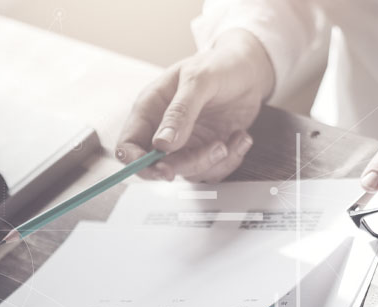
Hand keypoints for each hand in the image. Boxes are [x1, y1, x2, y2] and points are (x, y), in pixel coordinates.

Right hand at [117, 29, 273, 182]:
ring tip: (235, 137)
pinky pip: (212, 171)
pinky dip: (231, 160)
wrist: (249, 68)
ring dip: (215, 162)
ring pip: (189, 172)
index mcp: (150, 108)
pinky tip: (241, 137)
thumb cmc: (219, 64)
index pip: (128, 145)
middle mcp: (164, 129)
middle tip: (217, 148)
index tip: (164, 170)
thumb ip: (180, 111)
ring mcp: (186, 142)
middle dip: (191, 164)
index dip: (139, 164)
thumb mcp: (199, 80)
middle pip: (160, 166)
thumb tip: (162, 144)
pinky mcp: (206, 150)